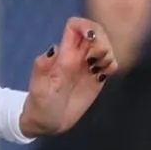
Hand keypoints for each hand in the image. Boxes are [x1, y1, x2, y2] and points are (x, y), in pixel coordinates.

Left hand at [20, 17, 114, 136]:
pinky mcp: (97, 78)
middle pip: (96, 32)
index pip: (75, 26)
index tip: (90, 39)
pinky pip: (111, 63)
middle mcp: (76, 55)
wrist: (48, 123)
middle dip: (101, 40)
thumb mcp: (38, 89)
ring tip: (97, 70)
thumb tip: (53, 48)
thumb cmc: (40, 106)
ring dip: (108, 53)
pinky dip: (112, 65)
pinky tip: (102, 76)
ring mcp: (88, 66)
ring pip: (106, 46)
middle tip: (94, 61)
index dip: (85, 26)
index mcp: (63, 53)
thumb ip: (42, 68)